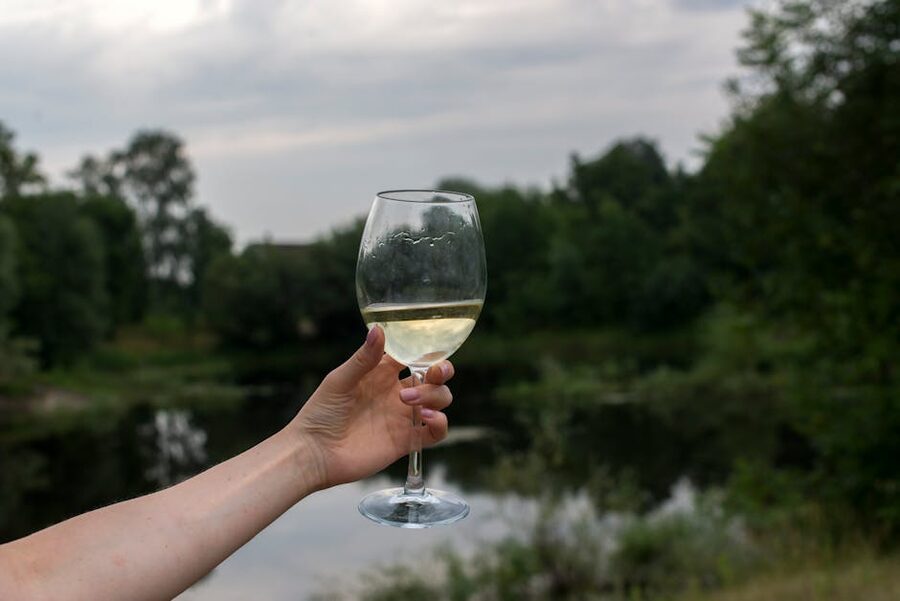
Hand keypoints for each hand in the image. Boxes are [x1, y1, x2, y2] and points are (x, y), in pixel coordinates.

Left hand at [291, 326, 454, 488]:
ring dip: (435, 395)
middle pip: (434, 377)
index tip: (431, 346)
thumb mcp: (340, 380)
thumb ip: (363, 358)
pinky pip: (435, 432)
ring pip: (439, 400)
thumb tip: (379, 329)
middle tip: (434, 372)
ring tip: (408, 401)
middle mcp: (397, 393)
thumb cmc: (320, 413)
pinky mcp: (406, 441)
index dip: (426, 349)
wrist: (313, 453)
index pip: (413, 355)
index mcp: (381, 374)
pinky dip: (441, 423)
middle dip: (442, 370)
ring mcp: (403, 417)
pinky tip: (427, 418)